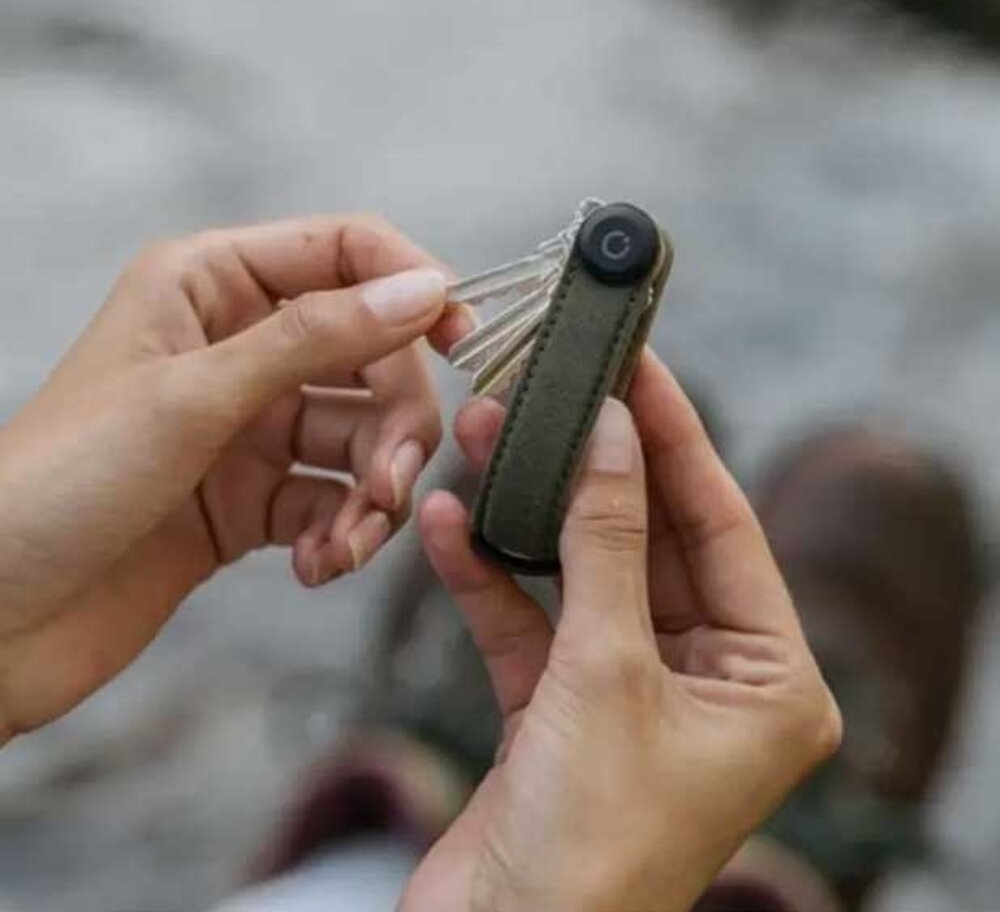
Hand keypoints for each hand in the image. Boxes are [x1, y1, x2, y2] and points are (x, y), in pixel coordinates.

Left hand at [0, 214, 464, 738]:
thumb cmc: (56, 487)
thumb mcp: (193, 397)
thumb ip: (315, 339)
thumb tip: (422, 289)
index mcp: (209, 286)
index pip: (344, 252)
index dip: (410, 285)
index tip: (461, 337)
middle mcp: (238, 349)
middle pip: (370, 357)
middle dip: (394, 423)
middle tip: (388, 483)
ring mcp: (249, 427)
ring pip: (361, 438)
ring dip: (371, 493)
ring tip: (347, 541)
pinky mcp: (254, 499)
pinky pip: (333, 501)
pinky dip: (340, 535)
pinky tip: (316, 566)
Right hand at [404, 352, 841, 911]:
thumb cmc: (586, 852)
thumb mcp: (605, 673)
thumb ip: (609, 544)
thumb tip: (612, 435)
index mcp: (768, 683)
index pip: (724, 525)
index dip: (677, 438)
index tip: (641, 366)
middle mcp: (709, 682)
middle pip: (649, 539)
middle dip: (594, 465)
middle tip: (559, 385)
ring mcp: (631, 691)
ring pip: (582, 572)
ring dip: (531, 511)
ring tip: (487, 433)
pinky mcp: (561, 708)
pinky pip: (529, 621)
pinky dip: (489, 576)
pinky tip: (449, 522)